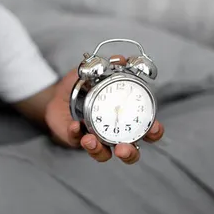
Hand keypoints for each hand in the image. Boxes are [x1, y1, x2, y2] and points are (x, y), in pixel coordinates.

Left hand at [45, 55, 164, 164]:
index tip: (154, 128)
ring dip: (99, 151)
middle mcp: (114, 134)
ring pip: (103, 154)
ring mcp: (95, 139)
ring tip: (91, 140)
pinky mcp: (75, 139)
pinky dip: (76, 134)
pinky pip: (76, 140)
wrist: (59, 94)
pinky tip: (75, 125)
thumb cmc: (85, 86)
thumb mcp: (97, 73)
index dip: (154, 132)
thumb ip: (111, 67)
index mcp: (126, 119)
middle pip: (130, 152)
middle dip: (129, 154)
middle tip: (124, 149)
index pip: (147, 131)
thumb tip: (121, 59)